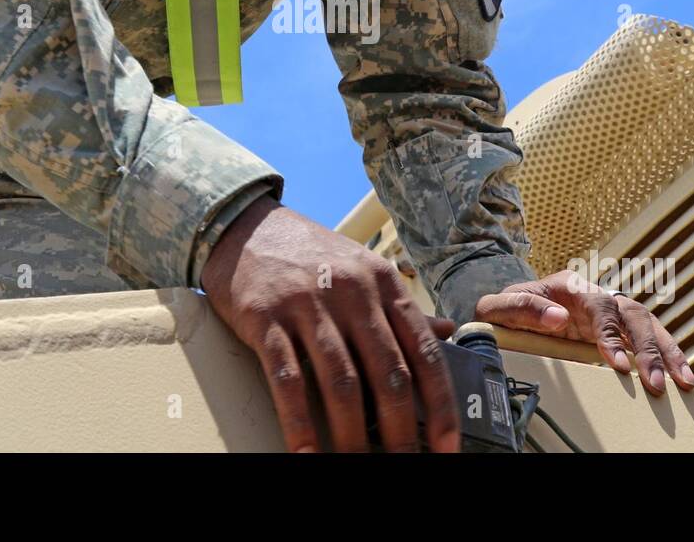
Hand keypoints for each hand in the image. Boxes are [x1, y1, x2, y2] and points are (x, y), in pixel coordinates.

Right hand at [200, 195, 460, 452]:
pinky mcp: (266, 318)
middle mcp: (352, 292)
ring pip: (341, 382)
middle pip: (387, 373)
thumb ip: (401, 308)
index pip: (424, 351)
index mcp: (384, 283)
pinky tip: (307, 453)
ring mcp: (308, 304)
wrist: (245, 227)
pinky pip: (287, 380)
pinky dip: (299, 423)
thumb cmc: (310, 256)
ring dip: (352, 436)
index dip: (440, 405)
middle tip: (405, 463)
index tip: (447, 445)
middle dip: (400, 431)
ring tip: (357, 466)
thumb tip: (448, 332)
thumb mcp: (363, 271)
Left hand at [475, 271, 693, 394]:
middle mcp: (597, 295)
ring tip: (684, 382)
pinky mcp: (617, 332)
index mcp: (571, 286)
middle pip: (631, 314)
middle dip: (648, 348)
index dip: (611, 334)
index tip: (618, 365)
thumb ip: (522, 307)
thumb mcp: (499, 306)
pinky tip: (680, 377)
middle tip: (656, 383)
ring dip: (667, 352)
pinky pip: (646, 340)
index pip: (599, 306)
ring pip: (647, 325)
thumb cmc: (505, 310)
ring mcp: (610, 313)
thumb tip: (558, 317)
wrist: (510, 312)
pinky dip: (666, 356)